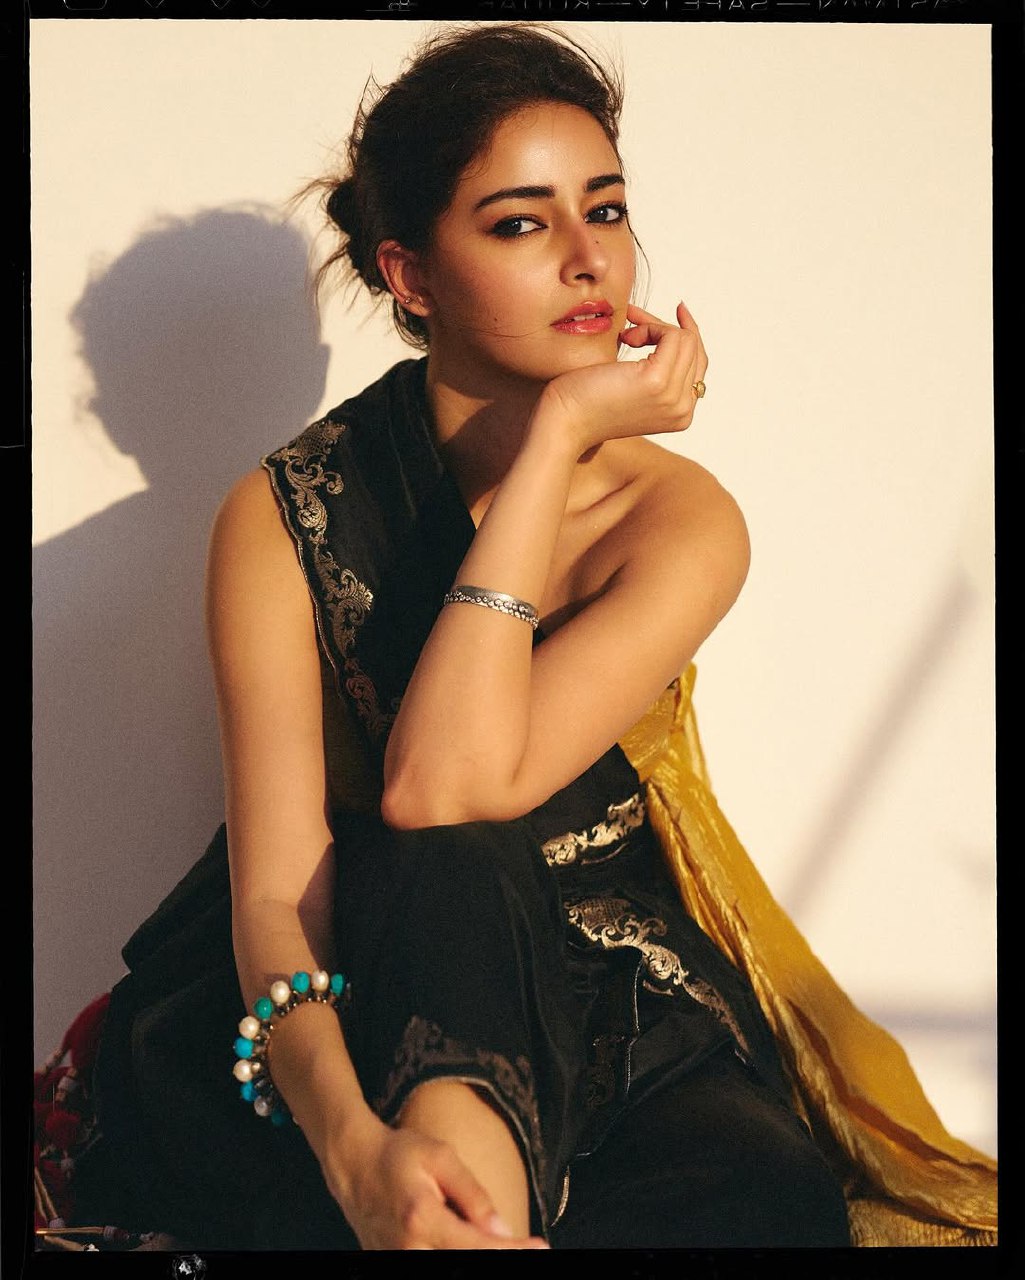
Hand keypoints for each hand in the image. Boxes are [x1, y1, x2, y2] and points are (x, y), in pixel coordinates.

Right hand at [322, 1112, 549, 1249]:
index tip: (541, 1247)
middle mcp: (408, 1248)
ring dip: (476, 1256)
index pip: (478, 1246)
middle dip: (497, 1257)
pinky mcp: (390, 1263)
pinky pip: (430, 1265)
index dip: (512, 1251)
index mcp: (422, 1218)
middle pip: (463, 1267)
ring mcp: (396, 1260)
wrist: (353, 1162)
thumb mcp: (440, 1157)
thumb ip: (472, 1194)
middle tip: (529, 1248)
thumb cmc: (398, 1153)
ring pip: (448, 1269)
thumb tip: (502, 1229)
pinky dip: (454, 1258)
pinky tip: (474, 1243)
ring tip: (502, 1243)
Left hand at [538, 300, 708, 454]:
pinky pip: (672, 336)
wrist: (565, 422)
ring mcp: (673, 398)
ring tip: (626, 335)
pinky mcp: (657, 381)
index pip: (698, 364)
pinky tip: (626, 337)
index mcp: (681, 415)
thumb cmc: (588, 402)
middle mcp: (683, 410)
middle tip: (633, 319)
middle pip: (694, 349)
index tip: (677, 310)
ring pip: (685, 340)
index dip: (687, 335)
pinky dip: (650, 327)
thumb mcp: (633, 388)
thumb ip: (659, 372)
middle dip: (664, 327)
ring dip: (653, 326)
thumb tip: (677, 334)